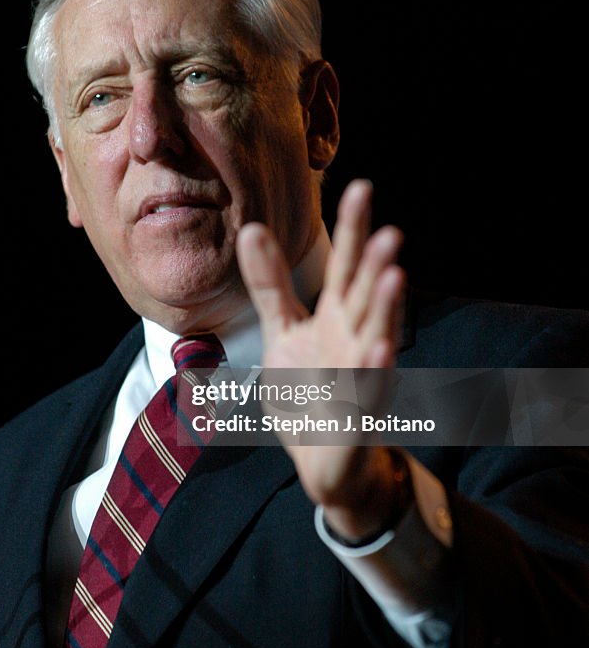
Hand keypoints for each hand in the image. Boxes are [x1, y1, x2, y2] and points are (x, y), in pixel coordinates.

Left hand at [236, 179, 407, 541]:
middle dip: (376, 265)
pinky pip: (367, 391)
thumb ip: (272, 284)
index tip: (360, 187)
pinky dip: (374, 372)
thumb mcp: (282, 331)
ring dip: (386, 310)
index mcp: (335, 318)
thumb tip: (253, 227)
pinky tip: (378, 351)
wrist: (320, 460)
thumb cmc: (307, 390)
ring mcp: (361, 377)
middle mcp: (354, 340)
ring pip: (376, 337)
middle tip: (388, 230)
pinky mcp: (358, 414)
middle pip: (365, 296)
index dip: (353, 229)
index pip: (345, 266)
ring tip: (394, 277)